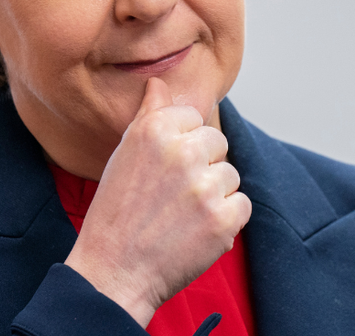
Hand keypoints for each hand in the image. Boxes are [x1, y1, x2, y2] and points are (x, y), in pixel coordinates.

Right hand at [63, 77, 251, 325]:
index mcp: (155, 131)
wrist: (112, 273)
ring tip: (181, 215)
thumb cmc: (116, 213)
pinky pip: (242, 204)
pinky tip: (196, 230)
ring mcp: (205, 187)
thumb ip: (149, 115)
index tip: (163, 169)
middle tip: (172, 195)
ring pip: (230, 175)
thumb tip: (159, 82)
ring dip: (214, 194)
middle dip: (202, 166)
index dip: (181, 145)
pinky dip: (226, 220)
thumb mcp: (125, 155)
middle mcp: (182, 152)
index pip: (195, 118)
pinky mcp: (223, 219)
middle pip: (218, 142)